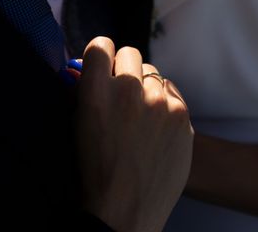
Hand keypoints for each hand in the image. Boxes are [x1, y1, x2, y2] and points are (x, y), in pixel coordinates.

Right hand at [76, 37, 193, 231]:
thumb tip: (85, 67)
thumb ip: (82, 92)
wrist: (125, 212)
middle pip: (129, 53)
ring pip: (152, 72)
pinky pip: (170, 91)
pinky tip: (155, 126)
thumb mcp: (76, 128)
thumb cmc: (94, 174)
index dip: (100, 54)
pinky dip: (163, 102)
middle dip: (123, 69)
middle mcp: (128, 91)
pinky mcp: (181, 113)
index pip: (100, 45)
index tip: (102, 63)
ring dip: (144, 86)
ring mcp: (159, 102)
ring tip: (139, 115)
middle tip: (121, 91)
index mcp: (95, 94)